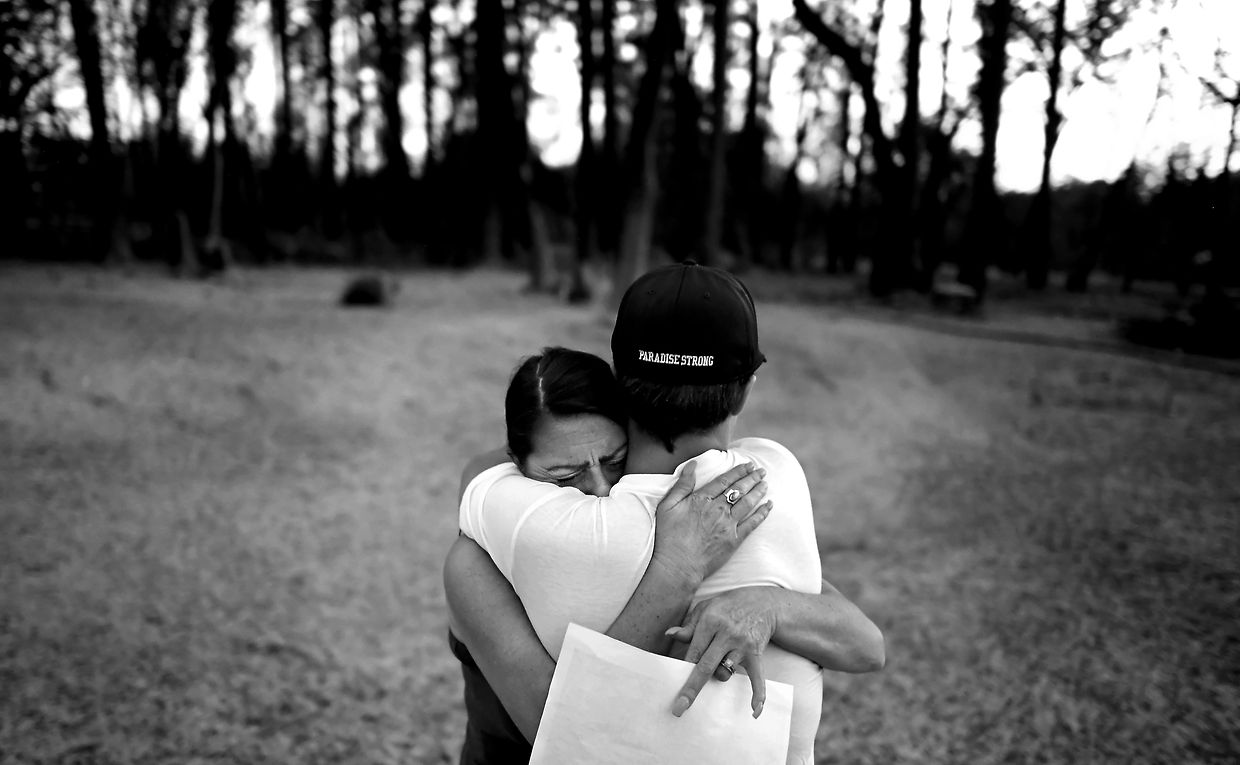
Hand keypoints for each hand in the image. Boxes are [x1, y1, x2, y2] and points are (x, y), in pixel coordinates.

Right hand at [650, 461, 771, 584]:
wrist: (678, 565)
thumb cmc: (669, 537)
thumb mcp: (667, 506)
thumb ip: (682, 484)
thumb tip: (692, 465)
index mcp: (702, 500)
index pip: (724, 480)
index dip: (738, 471)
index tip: (748, 465)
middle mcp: (718, 509)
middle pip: (739, 489)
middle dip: (752, 478)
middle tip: (761, 471)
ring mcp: (728, 525)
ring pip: (748, 503)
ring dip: (758, 491)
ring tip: (765, 483)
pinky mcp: (734, 540)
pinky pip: (752, 523)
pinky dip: (762, 513)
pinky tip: (769, 506)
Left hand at [665, 587, 778, 718]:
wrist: (762, 602)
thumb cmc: (727, 607)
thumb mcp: (705, 609)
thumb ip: (688, 626)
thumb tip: (669, 634)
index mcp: (710, 622)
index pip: (693, 650)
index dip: (682, 668)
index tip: (672, 685)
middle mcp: (726, 634)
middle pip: (706, 666)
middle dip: (692, 688)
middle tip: (679, 708)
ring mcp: (742, 645)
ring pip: (725, 672)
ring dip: (718, 676)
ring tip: (720, 662)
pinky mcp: (756, 654)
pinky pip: (758, 677)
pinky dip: (758, 694)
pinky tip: (755, 710)